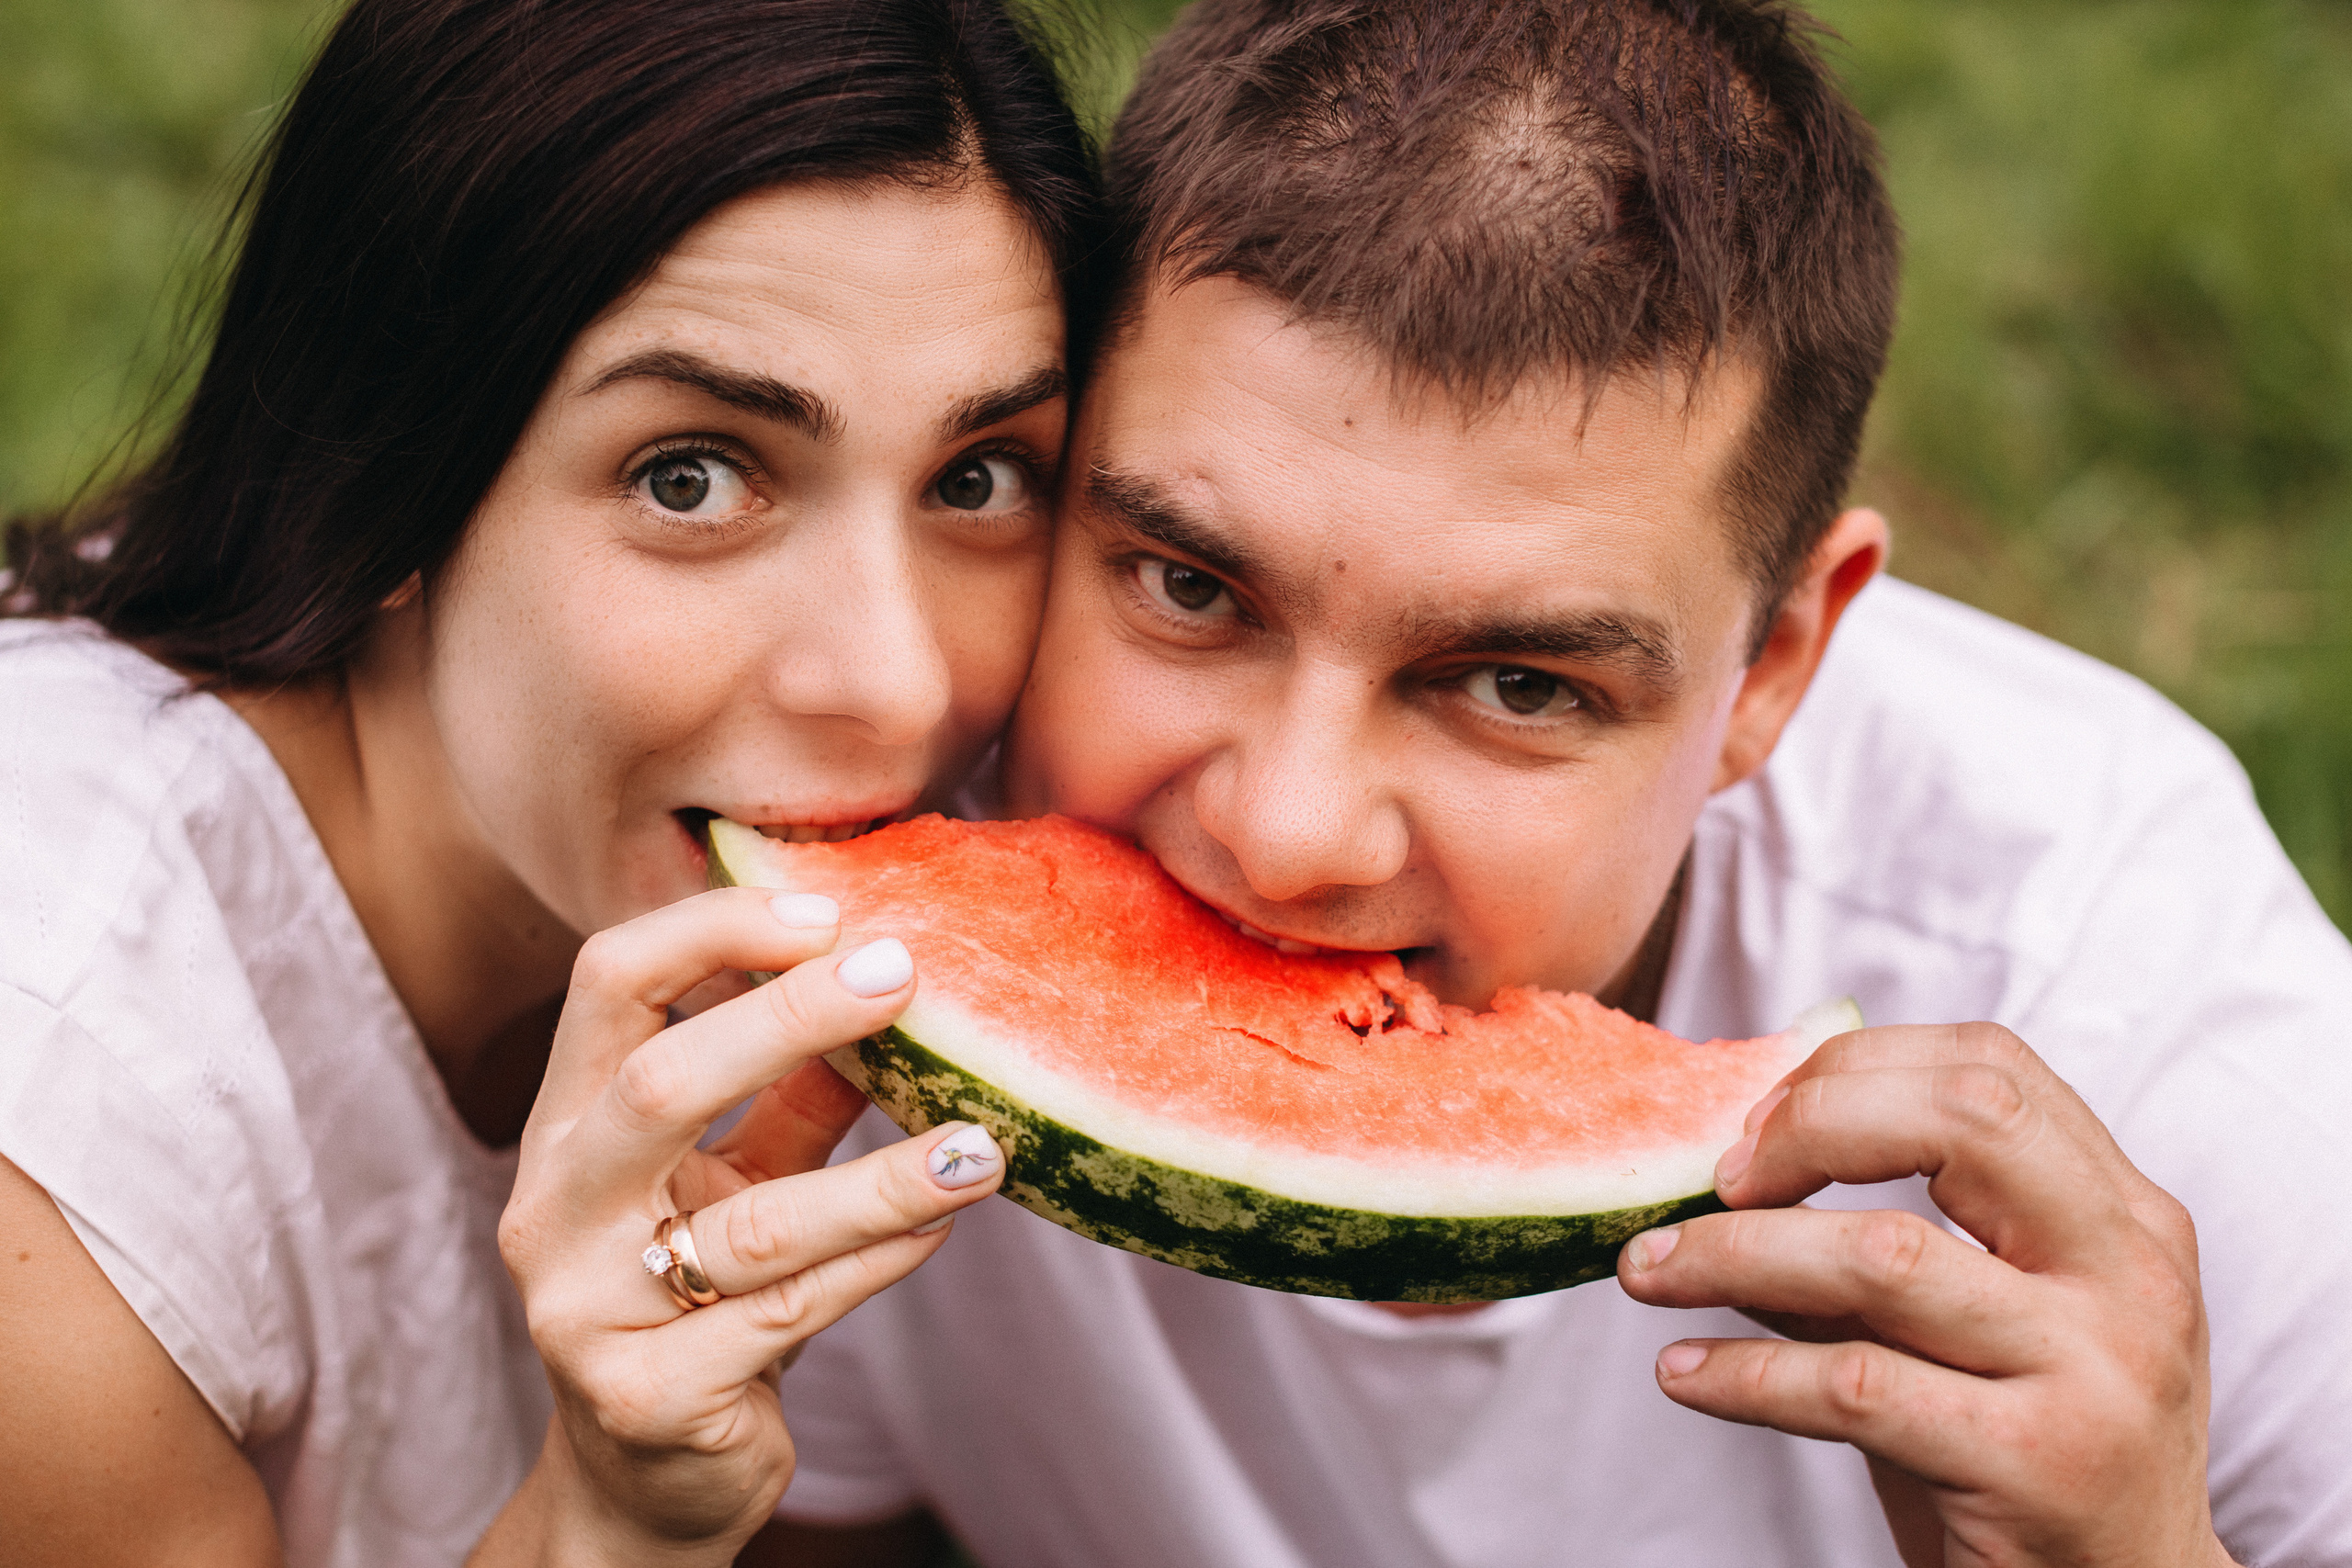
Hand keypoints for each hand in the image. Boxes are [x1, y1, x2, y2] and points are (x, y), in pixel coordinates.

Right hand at [482, 888, 1003, 1566]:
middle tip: (902, 975)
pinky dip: (878, 1261)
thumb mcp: (738, 1179)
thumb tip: (889, 978)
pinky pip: (789, 1312)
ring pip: (753, 1224)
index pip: (608, 986)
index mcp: (566, 1130)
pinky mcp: (648, 1397)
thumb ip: (795, 1094)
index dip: (712, 932)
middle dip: (786, 1016)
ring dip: (883, 1178)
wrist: (644, 1480)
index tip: (829, 909)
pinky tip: (942, 1222)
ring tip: (979, 1146)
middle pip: (658, 1083)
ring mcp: (589, 1312)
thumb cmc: (697, 1298)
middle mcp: (555, 1212)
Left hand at [1615, 1022, 2234, 1567]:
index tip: (1757, 1121)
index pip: (1991, 1070)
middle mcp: (2128, 1276)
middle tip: (1715, 1176)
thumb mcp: (1975, 1328)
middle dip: (1812, 1125)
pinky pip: (1856, 1387)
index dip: (1854, 1070)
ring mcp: (2094, 1368)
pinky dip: (1745, 1374)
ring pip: (1884, 1255)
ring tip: (1647, 1271)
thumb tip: (1724, 1168)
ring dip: (1734, 1253)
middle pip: (1966, 1119)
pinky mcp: (2035, 1465)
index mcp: (2124, 1217)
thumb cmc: (2028, 1452)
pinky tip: (1683, 1374)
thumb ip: (1875, 1247)